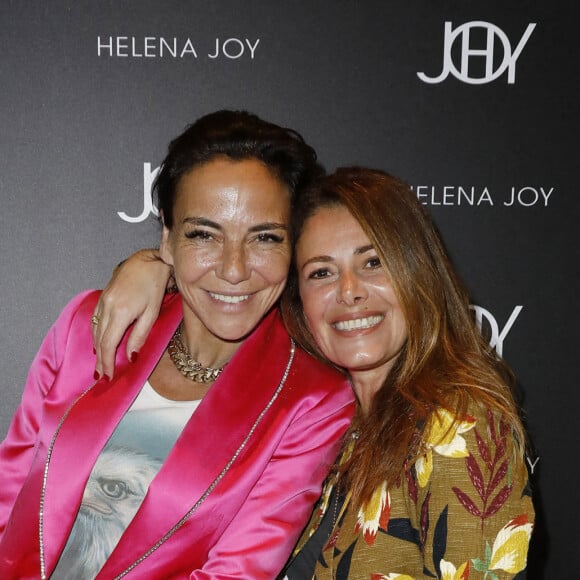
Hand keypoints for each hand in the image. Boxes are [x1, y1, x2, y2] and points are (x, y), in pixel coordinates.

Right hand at [92, 249, 171, 378]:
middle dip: (100, 360)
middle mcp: (107, 307)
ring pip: (96, 331)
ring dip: (98, 349)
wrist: (147, 260)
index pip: (108, 344)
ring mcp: (102, 301)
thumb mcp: (152, 312)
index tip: (108, 377)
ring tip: (100, 364)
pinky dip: (97, 334)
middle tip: (102, 377)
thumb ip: (139, 335)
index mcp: (120, 312)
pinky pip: (96, 320)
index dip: (106, 363)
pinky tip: (100, 342)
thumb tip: (130, 357)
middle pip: (99, 340)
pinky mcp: (102, 297)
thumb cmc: (154, 285)